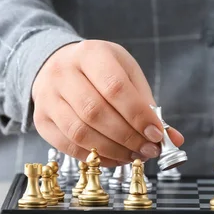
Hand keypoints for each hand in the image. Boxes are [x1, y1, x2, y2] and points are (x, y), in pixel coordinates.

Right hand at [31, 40, 183, 166]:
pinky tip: (114, 158)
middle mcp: (64, 72)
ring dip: (112, 150)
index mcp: (91, 54)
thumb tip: (173, 138)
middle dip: (127, 136)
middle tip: (148, 150)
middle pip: (95, 111)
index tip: (156, 133)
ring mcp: (47, 96)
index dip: (137, 114)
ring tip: (134, 156)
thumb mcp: (127, 74)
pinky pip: (67, 144)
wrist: (57, 64)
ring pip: (79, 131)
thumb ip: (148, 105)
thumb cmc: (100, 70)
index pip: (115, 87)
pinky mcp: (41, 118)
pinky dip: (94, 157)